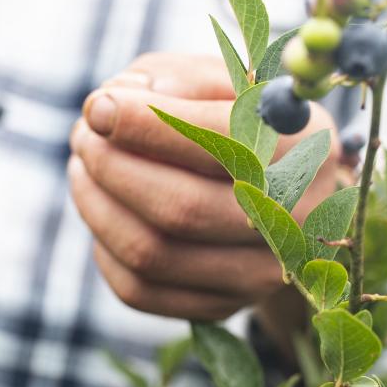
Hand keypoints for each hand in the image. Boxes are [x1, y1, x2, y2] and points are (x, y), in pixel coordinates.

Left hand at [69, 53, 339, 320]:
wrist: (290, 193)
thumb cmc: (243, 123)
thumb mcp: (224, 81)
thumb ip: (174, 80)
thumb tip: (108, 108)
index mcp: (303, 148)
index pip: (220, 141)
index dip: (146, 125)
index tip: (99, 107)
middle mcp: (293, 220)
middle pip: (178, 208)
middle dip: (111, 166)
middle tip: (83, 134)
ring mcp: (260, 273)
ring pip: (151, 253)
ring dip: (96, 205)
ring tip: (83, 165)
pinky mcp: (223, 306)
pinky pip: (139, 289)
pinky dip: (103, 247)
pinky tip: (103, 210)